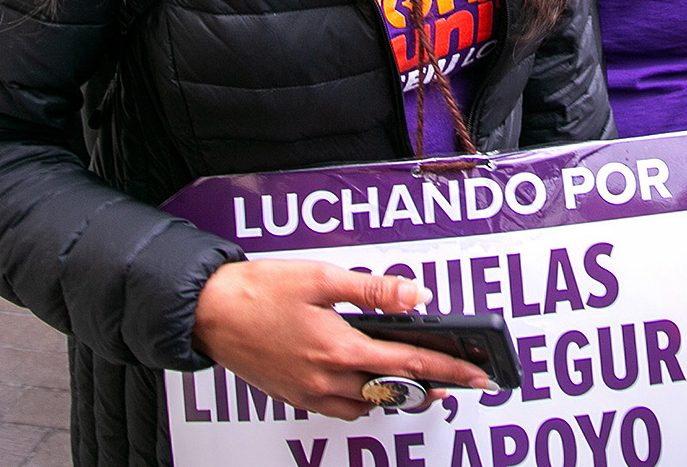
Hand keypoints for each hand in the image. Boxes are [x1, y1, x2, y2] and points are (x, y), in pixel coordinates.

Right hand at [193, 261, 491, 419]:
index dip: (450, 370)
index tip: (478, 375)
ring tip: (415, 375)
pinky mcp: (294, 395)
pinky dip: (363, 397)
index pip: (410, 364)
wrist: (208, 311)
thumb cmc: (259, 291)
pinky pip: (341, 408)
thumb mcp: (322, 279)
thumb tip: (417, 298)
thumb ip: (374, 290)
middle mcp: (326, 380)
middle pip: (394, 392)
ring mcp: (309, 393)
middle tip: (456, 379)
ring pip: (368, 405)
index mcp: (338, 349)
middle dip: (429, 387)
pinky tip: (366, 378)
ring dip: (395, 393)